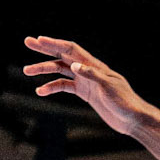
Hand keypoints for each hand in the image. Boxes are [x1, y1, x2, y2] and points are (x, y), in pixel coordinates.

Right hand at [23, 38, 155, 135]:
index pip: (70, 49)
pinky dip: (52, 87)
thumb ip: (92, 75)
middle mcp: (88, 70)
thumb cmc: (125, 102)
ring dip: (44, 69)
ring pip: (60, 70)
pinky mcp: (85, 93)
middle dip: (44, 49)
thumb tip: (74, 65)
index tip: (38, 40)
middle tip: (27, 42)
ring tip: (26, 70)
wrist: (132, 119)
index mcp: (94, 65)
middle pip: (62, 55)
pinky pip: (64, 86)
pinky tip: (40, 91)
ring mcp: (85, 81)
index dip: (54, 43)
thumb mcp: (109, 88)